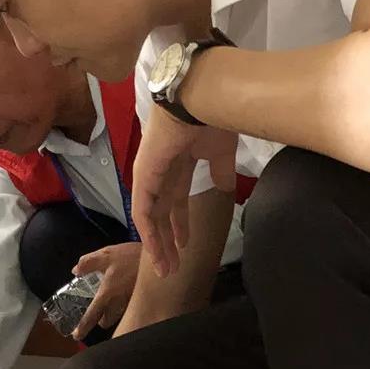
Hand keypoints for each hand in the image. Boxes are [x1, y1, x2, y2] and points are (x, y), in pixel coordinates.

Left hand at [70, 242, 142, 340]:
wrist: (160, 257)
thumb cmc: (133, 256)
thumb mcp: (107, 254)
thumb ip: (88, 263)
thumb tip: (76, 270)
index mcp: (108, 292)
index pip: (92, 315)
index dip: (83, 327)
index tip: (77, 336)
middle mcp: (120, 302)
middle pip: (108, 321)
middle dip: (103, 319)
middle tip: (100, 313)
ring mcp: (133, 304)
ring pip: (121, 317)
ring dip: (115, 314)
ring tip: (114, 304)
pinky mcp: (143, 301)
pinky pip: (132, 310)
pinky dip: (129, 308)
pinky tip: (128, 295)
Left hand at [131, 106, 237, 276]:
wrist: (202, 100)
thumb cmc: (212, 119)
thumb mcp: (221, 152)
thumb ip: (220, 171)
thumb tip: (226, 187)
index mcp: (178, 162)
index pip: (175, 200)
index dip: (180, 224)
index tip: (186, 245)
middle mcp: (161, 170)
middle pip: (162, 213)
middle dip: (167, 240)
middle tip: (173, 266)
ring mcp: (149, 173)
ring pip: (150, 217)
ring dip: (158, 244)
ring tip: (165, 268)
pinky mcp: (144, 176)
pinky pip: (143, 211)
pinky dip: (149, 232)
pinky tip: (157, 251)